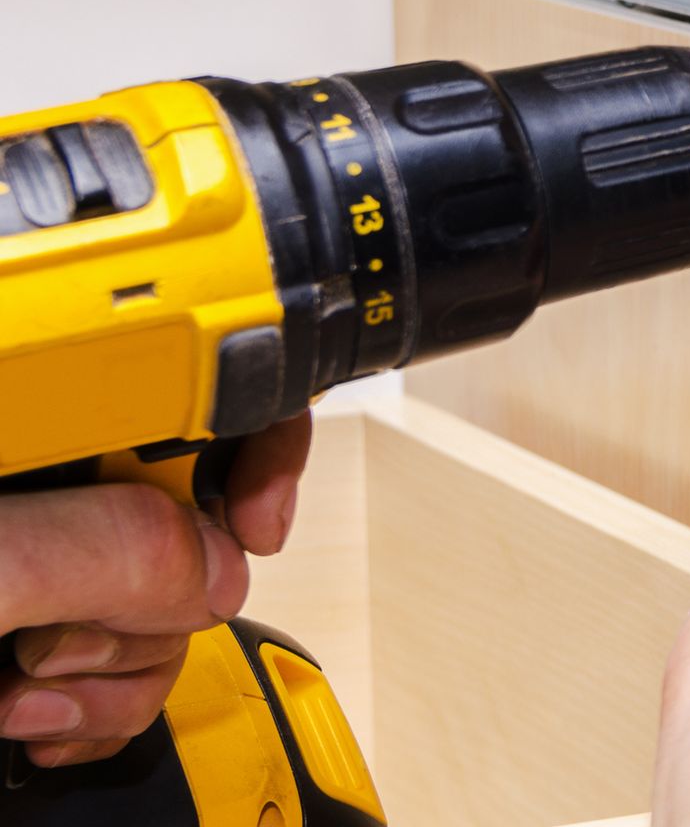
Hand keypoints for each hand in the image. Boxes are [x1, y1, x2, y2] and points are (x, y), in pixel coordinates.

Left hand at [0, 413, 311, 767]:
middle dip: (159, 600)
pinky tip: (27, 710)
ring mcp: (47, 551)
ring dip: (114, 673)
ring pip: (171, 601)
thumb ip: (124, 549)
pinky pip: (128, 659)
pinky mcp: (38, 621)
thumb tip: (227, 572)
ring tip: (22, 686)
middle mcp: (55, 477)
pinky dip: (97, 707)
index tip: (259, 525)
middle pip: (200, 512)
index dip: (262, 446)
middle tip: (62, 635)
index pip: (210, 380)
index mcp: (53, 422)